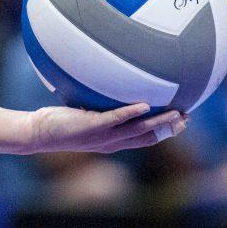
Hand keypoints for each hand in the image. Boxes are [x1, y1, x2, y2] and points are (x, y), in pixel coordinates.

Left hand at [25, 103, 186, 154]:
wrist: (39, 132)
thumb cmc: (61, 122)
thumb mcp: (86, 114)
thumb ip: (100, 107)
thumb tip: (108, 86)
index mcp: (113, 140)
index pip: (145, 139)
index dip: (165, 132)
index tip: (182, 122)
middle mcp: (111, 141)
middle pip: (148, 137)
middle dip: (169, 129)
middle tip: (187, 119)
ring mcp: (103, 135)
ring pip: (137, 130)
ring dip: (159, 122)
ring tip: (176, 113)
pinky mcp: (92, 126)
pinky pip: (115, 119)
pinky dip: (131, 113)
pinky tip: (144, 105)